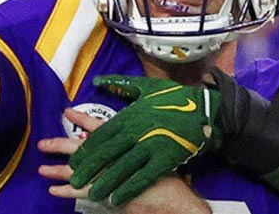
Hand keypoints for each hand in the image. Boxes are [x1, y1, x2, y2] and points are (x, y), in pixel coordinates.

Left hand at [67, 76, 219, 206]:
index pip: (101, 135)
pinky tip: (117, 197)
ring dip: (106, 182)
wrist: (204, 108)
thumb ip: (120, 85)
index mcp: (130, 115)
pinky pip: (142, 177)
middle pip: (107, 153)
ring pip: (122, 167)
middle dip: (90, 168)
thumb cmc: (175, 96)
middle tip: (75, 179)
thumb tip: (98, 81)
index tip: (75, 160)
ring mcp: (150, 146)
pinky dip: (128, 188)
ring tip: (93, 193)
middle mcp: (136, 132)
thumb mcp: (146, 86)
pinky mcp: (164, 159)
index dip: (87, 149)